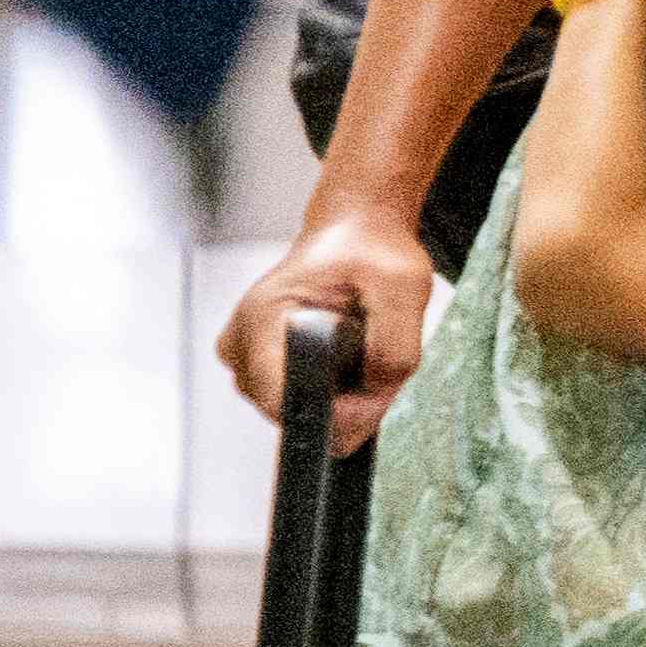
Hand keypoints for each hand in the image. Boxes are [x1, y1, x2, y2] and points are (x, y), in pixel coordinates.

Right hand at [223, 209, 436, 456]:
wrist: (356, 233)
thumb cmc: (373, 252)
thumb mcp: (403, 287)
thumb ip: (394, 345)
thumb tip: (371, 389)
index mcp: (263, 315)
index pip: (279, 399)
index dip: (329, 413)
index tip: (367, 393)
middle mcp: (242, 337)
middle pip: (287, 412)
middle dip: (340, 405)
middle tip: (375, 362)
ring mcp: (245, 352)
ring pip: (293, 411)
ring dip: (335, 398)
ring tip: (360, 352)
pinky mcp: (258, 361)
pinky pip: (295, 401)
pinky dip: (327, 392)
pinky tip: (345, 360)